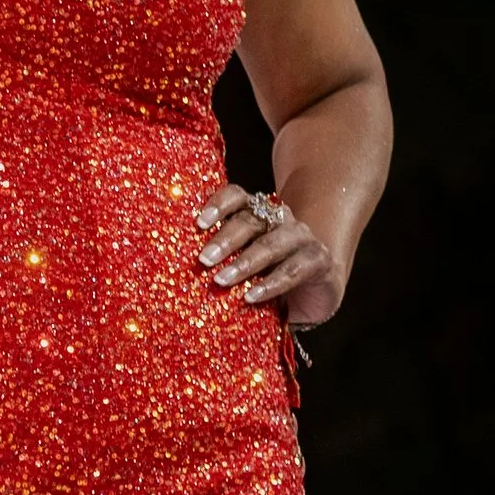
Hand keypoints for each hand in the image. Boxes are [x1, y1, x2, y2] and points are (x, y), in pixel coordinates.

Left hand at [196, 184, 346, 327]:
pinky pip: (294, 268)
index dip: (218, 204)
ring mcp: (301, 237)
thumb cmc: (266, 278)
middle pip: (251, 219)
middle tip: (204, 260)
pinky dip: (272, 283)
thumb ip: (218, 266)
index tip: (198, 223)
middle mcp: (279, 219)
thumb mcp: (240, 270)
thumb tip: (175, 281)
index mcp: (256, 214)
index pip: (237, 197)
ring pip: (272, 242)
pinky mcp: (319, 259)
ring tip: (222, 280)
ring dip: (246, 261)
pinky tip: (251, 297)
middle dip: (225, 239)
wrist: (316, 291)